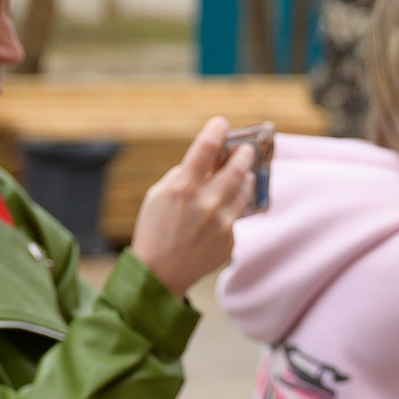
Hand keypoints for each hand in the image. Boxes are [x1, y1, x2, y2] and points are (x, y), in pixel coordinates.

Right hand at [130, 117, 256, 296]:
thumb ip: (181, 177)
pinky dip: (229, 210)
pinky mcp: (230, 239)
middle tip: (244, 149)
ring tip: (243, 174)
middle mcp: (207, 203)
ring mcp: (222, 223)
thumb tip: (205, 164)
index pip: (207, 147)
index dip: (217, 130)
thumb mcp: (157, 196)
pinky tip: (217, 215)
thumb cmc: (152, 232)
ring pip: (245, 190)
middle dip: (243, 154)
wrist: (159, 275)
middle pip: (238, 167)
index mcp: (183, 188)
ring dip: (245, 177)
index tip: (222, 124)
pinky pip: (235, 216)